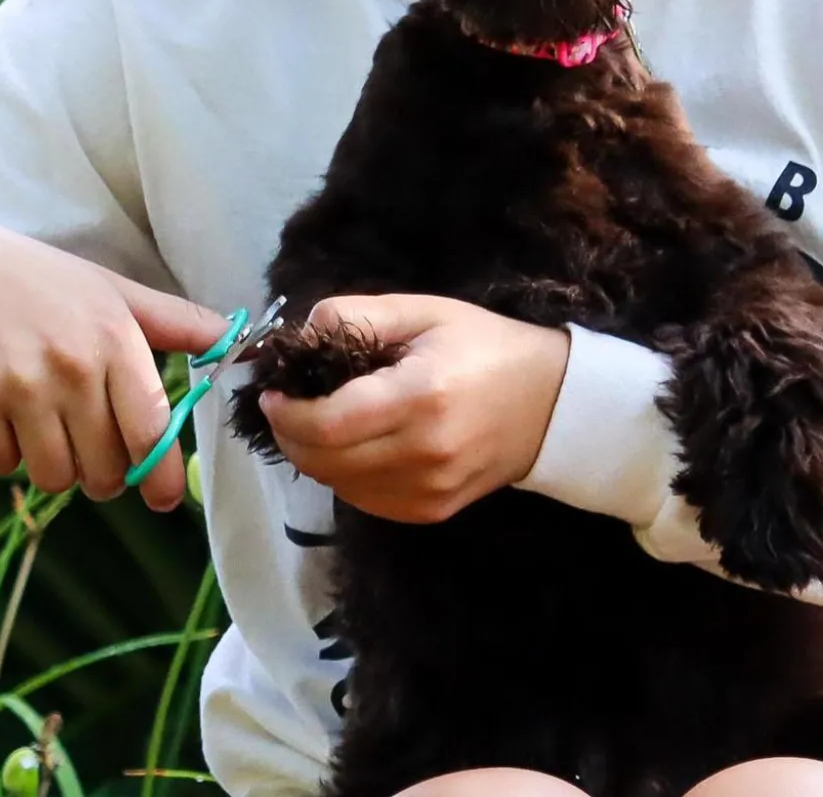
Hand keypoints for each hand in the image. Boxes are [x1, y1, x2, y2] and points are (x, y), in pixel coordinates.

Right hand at [0, 215, 229, 512]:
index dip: (159, 473)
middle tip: (88, 441)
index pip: (150, 428)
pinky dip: (5, 453)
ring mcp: (17, 385)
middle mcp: (70, 365)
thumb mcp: (112, 290)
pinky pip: (2, 466)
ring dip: (54, 464)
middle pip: (104, 466)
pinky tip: (2, 412)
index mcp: (114, 337)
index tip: (163, 497)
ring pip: (54, 477)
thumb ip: (176, 323)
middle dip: (102, 469)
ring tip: (44, 422)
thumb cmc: (40, 281)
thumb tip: (237, 340)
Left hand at [259, 295, 569, 521]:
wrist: (551, 403)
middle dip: (290, 435)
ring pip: (340, 486)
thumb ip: (358, 316)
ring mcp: (430, 490)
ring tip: (316, 422)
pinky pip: (366, 501)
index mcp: (420, 396)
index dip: (287, 413)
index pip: (330, 423)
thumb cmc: (484, 345)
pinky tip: (352, 446)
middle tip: (284, 406)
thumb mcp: (424, 311)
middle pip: (326, 461)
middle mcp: (424, 452)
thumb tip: (302, 333)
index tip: (272, 393)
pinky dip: (344, 476)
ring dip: (314, 456)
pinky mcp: (433, 511)